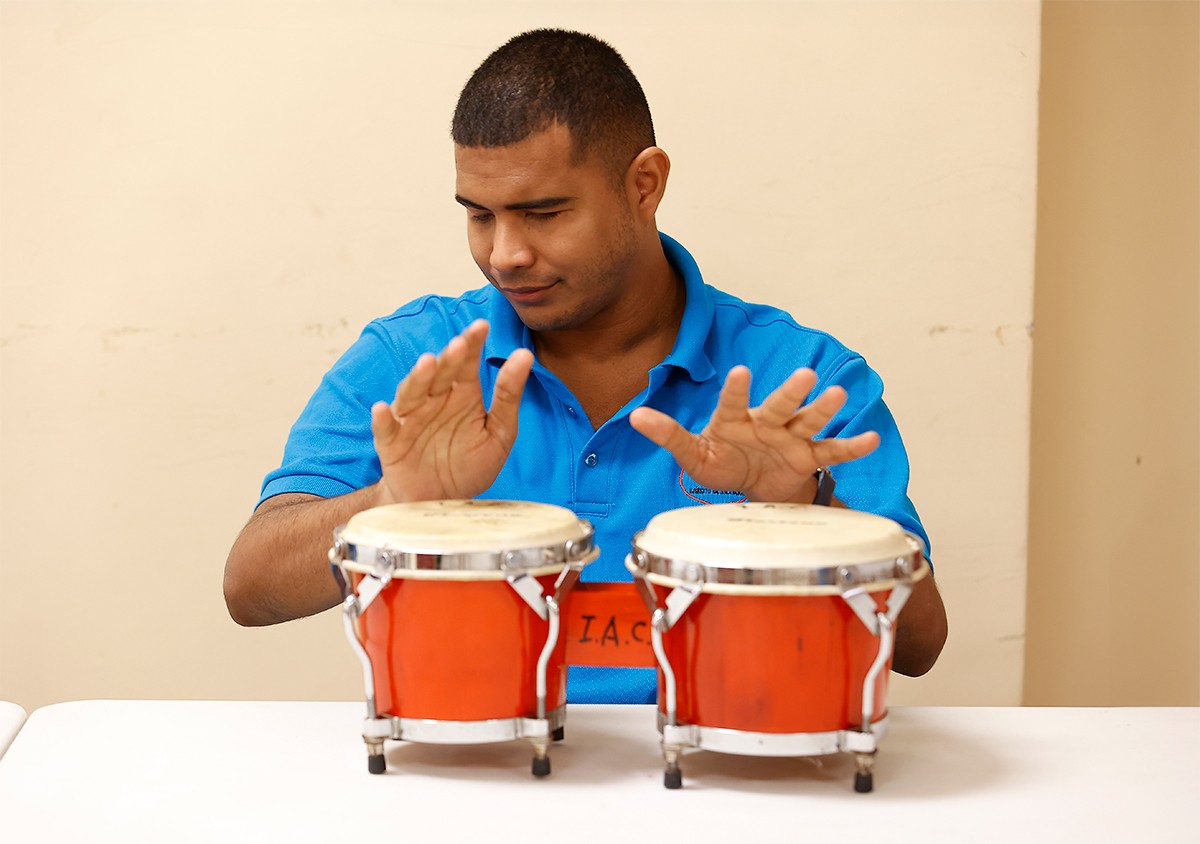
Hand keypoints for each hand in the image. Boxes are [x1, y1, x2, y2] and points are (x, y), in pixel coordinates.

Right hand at [370, 320, 532, 502]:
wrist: (444, 503)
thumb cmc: (471, 464)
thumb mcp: (500, 432)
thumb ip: (509, 395)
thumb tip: (524, 355)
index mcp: (462, 395)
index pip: (466, 363)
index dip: (472, 344)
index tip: (482, 326)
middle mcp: (435, 401)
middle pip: (439, 374)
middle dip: (448, 358)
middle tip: (459, 344)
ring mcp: (411, 420)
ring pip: (412, 394)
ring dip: (418, 379)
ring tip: (427, 364)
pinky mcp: (391, 444)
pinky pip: (385, 429)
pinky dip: (383, 420)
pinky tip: (383, 409)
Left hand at [629, 366, 879, 503]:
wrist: (753, 485)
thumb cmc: (721, 462)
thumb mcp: (692, 453)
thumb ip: (668, 435)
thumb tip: (635, 417)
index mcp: (735, 420)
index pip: (734, 402)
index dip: (736, 389)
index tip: (740, 371)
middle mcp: (767, 423)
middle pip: (781, 405)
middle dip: (792, 391)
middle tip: (806, 375)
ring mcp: (790, 438)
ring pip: (808, 421)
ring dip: (823, 410)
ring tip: (838, 395)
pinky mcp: (808, 458)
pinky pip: (831, 452)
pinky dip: (851, 448)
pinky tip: (871, 439)